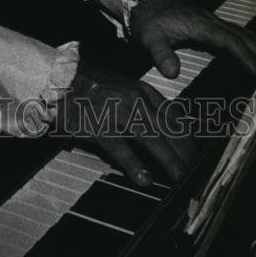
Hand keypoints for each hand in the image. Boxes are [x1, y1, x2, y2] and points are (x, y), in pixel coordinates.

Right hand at [54, 59, 195, 185]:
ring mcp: (116, 112)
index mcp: (143, 91)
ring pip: (151, 140)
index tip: (196, 157)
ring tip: (180, 180)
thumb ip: (146, 104)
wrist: (59, 76)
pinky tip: (144, 179)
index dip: (189, 141)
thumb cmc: (92, 84)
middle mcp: (134, 100)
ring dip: (169, 162)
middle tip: (195, 176)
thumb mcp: (125, 87)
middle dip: (185, 156)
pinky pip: (119, 147)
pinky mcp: (97, 125)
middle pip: (169, 131)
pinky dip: (134, 164)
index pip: (175, 119)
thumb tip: (170, 124)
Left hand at [129, 0, 255, 78]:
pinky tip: (255, 45)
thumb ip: (161, 55)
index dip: (244, 57)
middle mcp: (210, 21)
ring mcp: (210, 20)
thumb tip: (172, 73)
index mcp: (200, 26)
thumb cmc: (147, 17)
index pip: (229, 42)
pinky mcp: (207, 21)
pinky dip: (248, 39)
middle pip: (242, 37)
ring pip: (240, 32)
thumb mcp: (149, 38)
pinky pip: (234, 30)